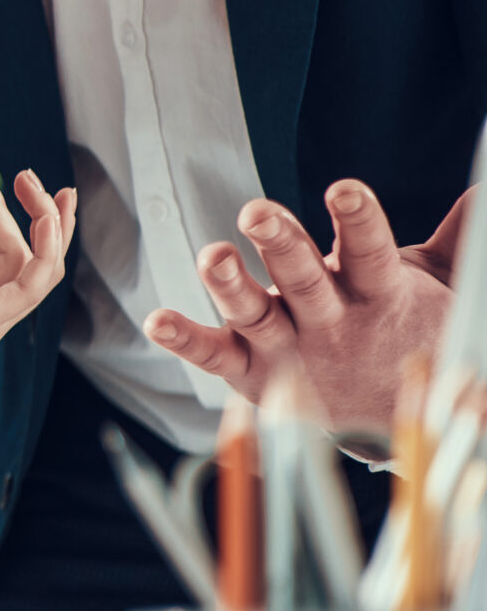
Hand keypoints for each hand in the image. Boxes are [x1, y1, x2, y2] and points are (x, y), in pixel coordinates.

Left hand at [0, 161, 76, 410]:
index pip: (16, 260)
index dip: (15, 216)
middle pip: (43, 267)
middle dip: (51, 219)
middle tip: (31, 176)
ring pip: (43, 270)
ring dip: (43, 221)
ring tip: (24, 181)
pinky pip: (30, 282)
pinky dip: (41, 245)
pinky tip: (34, 214)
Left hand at [144, 181, 466, 434]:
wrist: (389, 422)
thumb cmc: (403, 331)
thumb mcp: (437, 286)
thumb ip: (456, 242)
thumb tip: (481, 191)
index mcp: (378, 295)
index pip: (370, 252)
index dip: (359, 220)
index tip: (344, 188)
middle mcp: (329, 322)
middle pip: (302, 279)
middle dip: (280, 244)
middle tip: (255, 211)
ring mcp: (288, 350)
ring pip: (255, 313)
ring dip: (229, 284)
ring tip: (211, 255)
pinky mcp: (251, 374)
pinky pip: (214, 355)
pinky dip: (184, 339)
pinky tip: (156, 320)